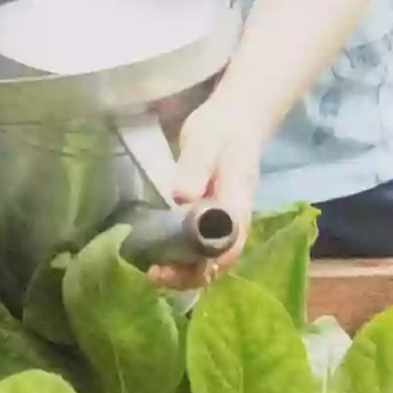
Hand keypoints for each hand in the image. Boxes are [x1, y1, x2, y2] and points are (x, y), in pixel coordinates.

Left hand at [154, 93, 267, 288]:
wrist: (236, 117)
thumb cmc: (222, 128)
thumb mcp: (205, 141)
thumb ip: (195, 168)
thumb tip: (181, 196)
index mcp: (238, 199)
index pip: (231, 242)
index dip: (207, 262)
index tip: (175, 266)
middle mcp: (236, 217)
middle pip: (221, 260)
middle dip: (190, 274)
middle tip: (156, 274)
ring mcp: (227, 220)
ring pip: (212, 259)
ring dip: (185, 272)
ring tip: (154, 271)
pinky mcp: (214, 219)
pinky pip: (203, 249)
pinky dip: (184, 259)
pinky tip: (161, 258)